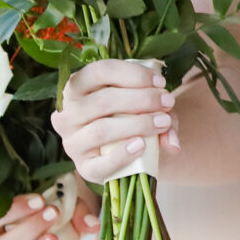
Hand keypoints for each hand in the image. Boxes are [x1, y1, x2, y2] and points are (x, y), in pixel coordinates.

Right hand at [52, 60, 178, 183]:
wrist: (123, 152)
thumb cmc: (130, 117)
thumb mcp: (146, 106)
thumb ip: (163, 112)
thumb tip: (173, 142)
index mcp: (77, 88)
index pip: (99, 71)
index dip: (132, 74)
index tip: (160, 83)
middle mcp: (67, 114)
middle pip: (102, 100)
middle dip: (142, 99)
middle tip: (168, 102)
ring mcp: (72, 143)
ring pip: (101, 129)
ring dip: (138, 124)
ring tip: (163, 122)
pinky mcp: (83, 167)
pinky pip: (100, 164)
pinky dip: (122, 155)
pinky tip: (142, 146)